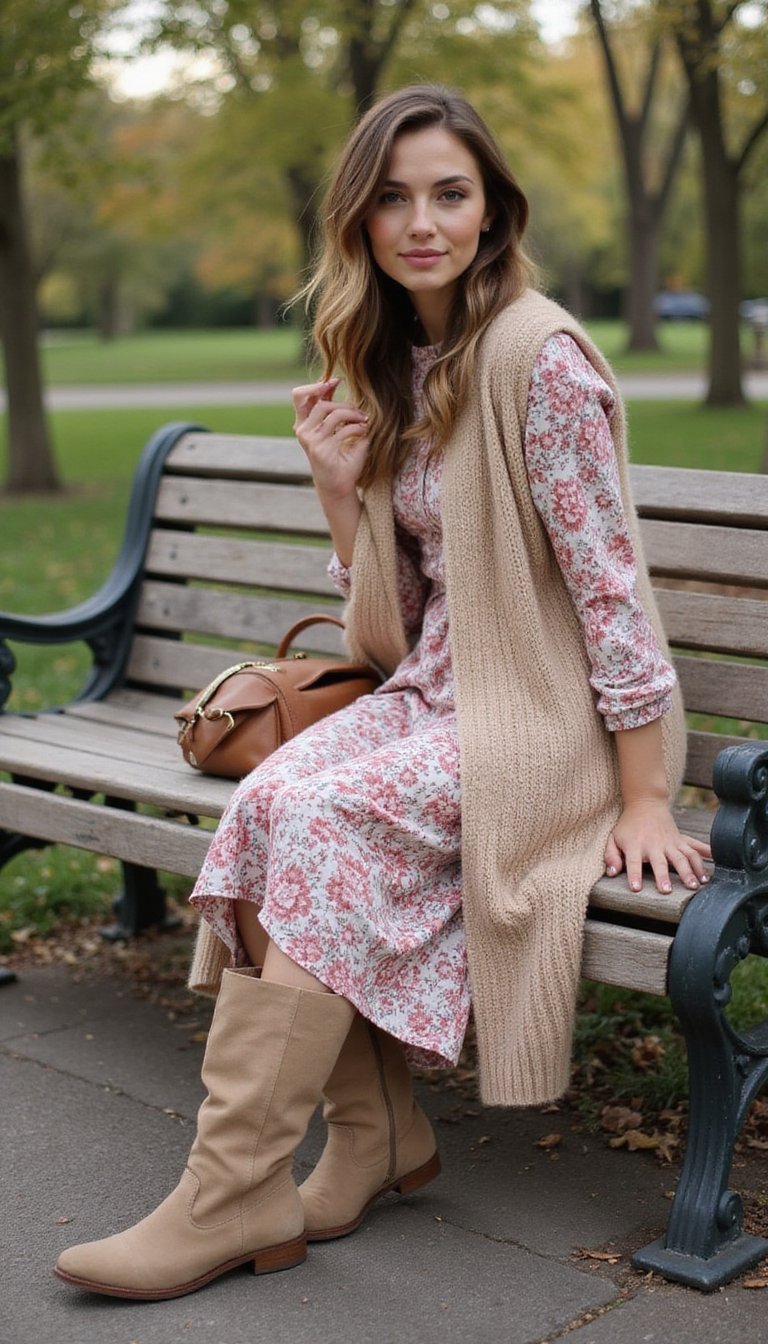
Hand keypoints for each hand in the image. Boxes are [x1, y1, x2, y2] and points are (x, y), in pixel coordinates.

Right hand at [292, 377, 368, 499]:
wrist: (339, 486)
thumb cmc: (340, 457)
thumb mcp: (335, 428)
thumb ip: (332, 407)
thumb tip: (333, 380)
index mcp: (303, 424)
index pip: (299, 396)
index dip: (315, 386)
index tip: (334, 382)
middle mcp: (303, 431)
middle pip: (320, 404)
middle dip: (343, 404)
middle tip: (359, 412)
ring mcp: (310, 441)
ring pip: (332, 414)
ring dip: (352, 414)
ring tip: (363, 421)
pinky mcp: (321, 450)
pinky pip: (343, 430)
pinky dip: (357, 428)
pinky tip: (364, 433)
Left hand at [604, 799, 711, 894]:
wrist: (645, 803)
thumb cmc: (628, 826)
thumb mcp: (613, 838)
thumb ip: (611, 856)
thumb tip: (611, 873)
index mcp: (635, 845)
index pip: (633, 862)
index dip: (634, 875)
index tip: (636, 888)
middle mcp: (654, 845)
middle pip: (660, 862)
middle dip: (663, 876)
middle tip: (667, 890)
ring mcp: (669, 842)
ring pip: (682, 857)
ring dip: (690, 871)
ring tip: (695, 885)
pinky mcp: (680, 839)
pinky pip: (695, 847)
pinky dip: (706, 853)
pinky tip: (716, 861)